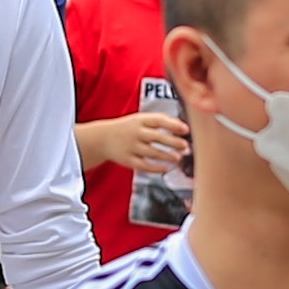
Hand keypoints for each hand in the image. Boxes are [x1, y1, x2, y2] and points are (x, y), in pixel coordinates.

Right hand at [78, 111, 192, 172]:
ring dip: (167, 156)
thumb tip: (182, 126)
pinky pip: (144, 166)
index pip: (159, 120)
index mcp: (140, 120)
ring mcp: (131, 147)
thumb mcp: (140, 119)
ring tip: (178, 158)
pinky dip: (156, 168)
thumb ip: (159, 120)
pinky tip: (166, 168)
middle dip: (174, 142)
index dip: (173, 125)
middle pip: (157, 137)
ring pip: (153, 153)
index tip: (186, 129)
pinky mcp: (128, 160)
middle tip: (186, 147)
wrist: (102, 138)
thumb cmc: (128, 128)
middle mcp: (136, 133)